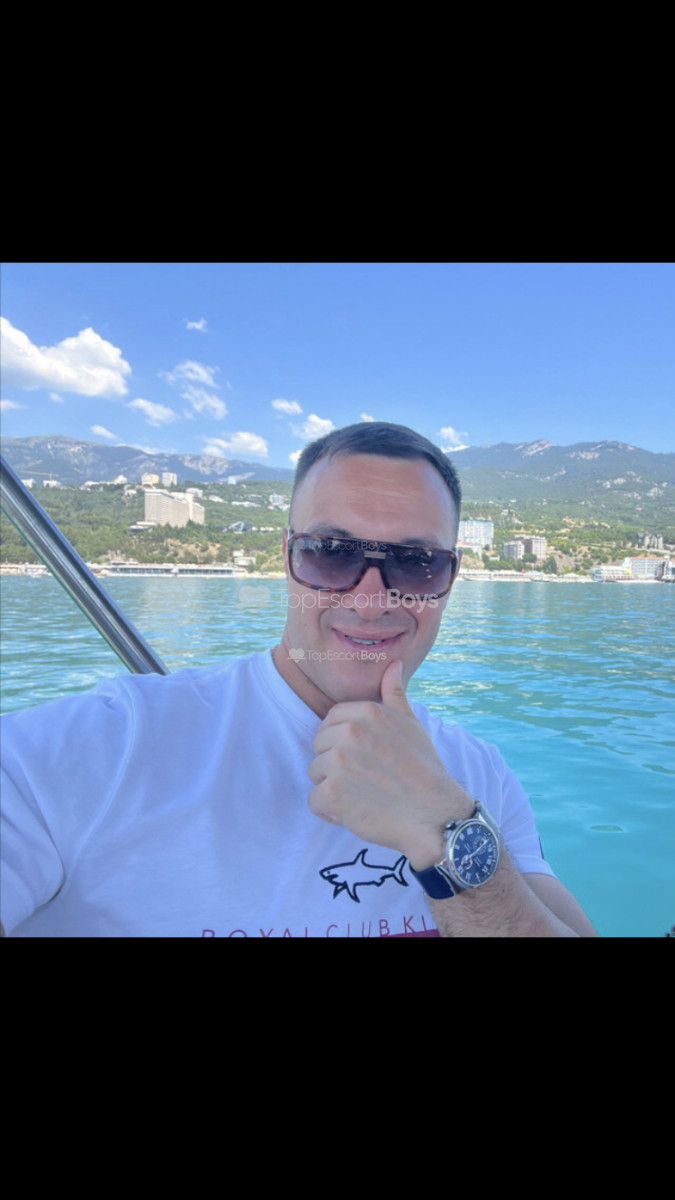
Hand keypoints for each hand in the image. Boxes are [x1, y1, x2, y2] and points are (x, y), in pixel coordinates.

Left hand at [307, 659, 473, 867]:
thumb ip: (394, 694)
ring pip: (316, 774)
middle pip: (319, 747)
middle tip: (369, 778)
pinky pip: (315, 801)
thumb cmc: (423, 769)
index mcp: (366, 712)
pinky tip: (358, 811)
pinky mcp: (332, 793)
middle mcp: (349, 733)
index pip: (330, 722)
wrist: (434, 814)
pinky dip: (332, 812)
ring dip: (334, 788)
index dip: (343, 743)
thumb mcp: (411, 724)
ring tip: (365, 794)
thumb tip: (393, 665)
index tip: (366, 757)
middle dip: (336, 765)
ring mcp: (338, 763)